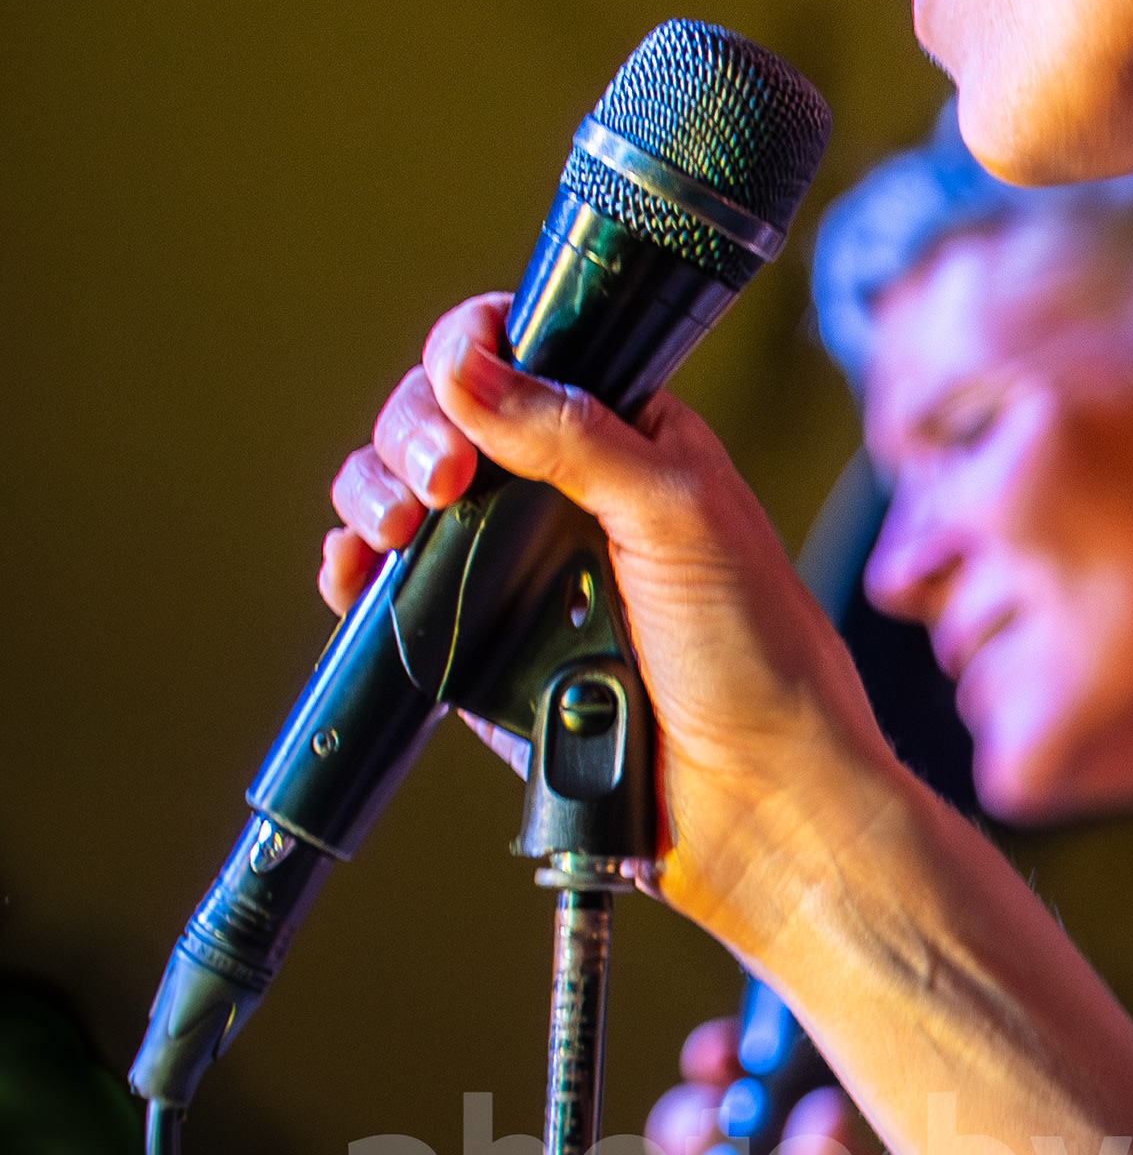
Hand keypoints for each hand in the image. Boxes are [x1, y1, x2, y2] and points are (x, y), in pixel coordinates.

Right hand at [316, 306, 887, 956]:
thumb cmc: (757, 659)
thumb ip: (572, 431)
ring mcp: (517, 573)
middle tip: (438, 480)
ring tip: (395, 526)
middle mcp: (566, 498)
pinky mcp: (479, 649)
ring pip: (406, 497)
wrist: (757, 802)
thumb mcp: (679, 513)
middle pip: (444, 419)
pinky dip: (353, 571)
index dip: (471, 352)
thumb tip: (465, 362)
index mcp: (629, 442)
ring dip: (373, 489)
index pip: (522, 357)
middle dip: (414, 428)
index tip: (458, 386)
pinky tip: (354, 571)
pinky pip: (392, 593)